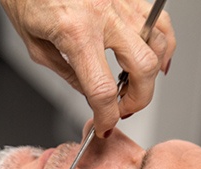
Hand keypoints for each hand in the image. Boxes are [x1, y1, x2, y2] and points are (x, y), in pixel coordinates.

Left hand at [0, 0, 175, 137]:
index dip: (107, 116)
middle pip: (143, 69)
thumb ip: (68, 73)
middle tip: (124, 109)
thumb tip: (89, 94)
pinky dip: (164, 44)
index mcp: (75, 32)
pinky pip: (160, 21)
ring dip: (151, 75)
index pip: (102, 90)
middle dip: (138, 100)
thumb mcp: (36, 46)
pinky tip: (154, 58)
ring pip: (159, 45)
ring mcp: (120, 2)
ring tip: (134, 85)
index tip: (105, 125)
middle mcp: (103, 15)